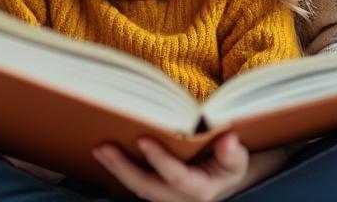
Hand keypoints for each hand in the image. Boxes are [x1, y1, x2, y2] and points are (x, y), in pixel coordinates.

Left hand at [92, 134, 283, 201]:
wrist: (222, 178)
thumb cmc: (229, 164)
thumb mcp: (238, 160)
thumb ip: (233, 153)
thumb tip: (228, 140)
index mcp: (200, 190)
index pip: (176, 177)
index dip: (159, 160)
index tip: (142, 141)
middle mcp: (178, 198)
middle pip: (147, 187)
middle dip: (123, 168)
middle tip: (103, 148)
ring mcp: (164, 197)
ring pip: (136, 187)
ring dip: (116, 169)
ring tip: (99, 149)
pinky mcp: (155, 191)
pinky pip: (134, 183)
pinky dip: (118, 169)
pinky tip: (106, 153)